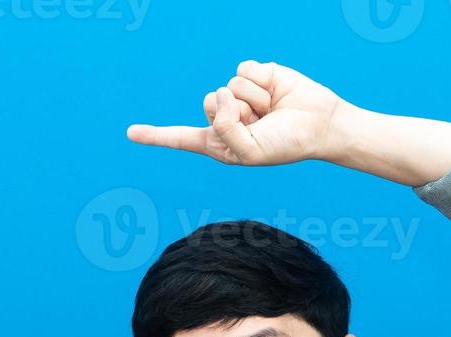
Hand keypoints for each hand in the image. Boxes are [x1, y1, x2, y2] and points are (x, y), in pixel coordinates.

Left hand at [126, 60, 348, 166]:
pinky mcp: (254, 75)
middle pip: (208, 103)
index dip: (156, 135)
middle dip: (236, 111)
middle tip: (260, 122)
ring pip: (228, 86)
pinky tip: (275, 92)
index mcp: (219, 142)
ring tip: (272, 111)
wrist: (319, 125)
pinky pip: (243, 70)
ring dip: (254, 100)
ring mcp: (238, 96)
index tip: (130, 132)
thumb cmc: (286, 145)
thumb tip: (219, 94)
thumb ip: (226, 131)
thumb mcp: (249, 152)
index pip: (183, 137)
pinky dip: (261, 82)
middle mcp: (225, 118)